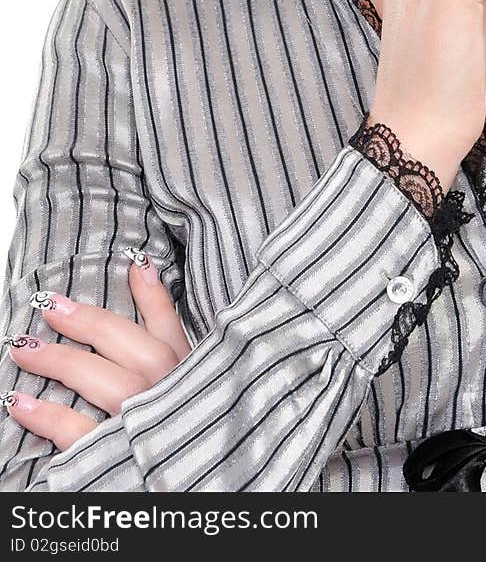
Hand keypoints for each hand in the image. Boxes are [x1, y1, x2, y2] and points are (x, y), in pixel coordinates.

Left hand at [2, 251, 189, 450]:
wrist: (194, 494)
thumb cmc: (183, 429)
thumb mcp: (192, 378)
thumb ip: (166, 323)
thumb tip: (143, 267)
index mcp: (188, 374)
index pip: (169, 326)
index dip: (149, 294)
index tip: (129, 262)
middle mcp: (169, 395)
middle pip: (131, 349)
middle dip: (88, 324)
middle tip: (49, 306)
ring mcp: (144, 426)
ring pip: (106, 383)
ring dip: (61, 361)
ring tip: (23, 348)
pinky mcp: (116, 460)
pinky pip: (79, 433)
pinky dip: (47, 416)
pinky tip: (20, 402)